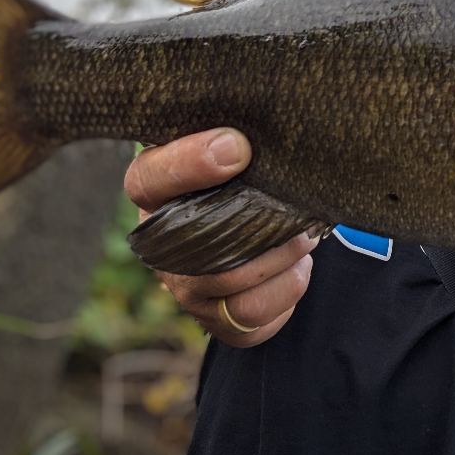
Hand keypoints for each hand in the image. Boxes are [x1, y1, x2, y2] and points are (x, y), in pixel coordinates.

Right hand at [124, 128, 317, 347]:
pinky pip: (249, 324)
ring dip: (281, 265)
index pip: (149, 179)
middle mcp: (161, 243)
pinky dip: (284, 297)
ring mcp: (183, 286)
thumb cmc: (245, 169)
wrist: (254, 211)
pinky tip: (296, 270)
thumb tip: (254, 129)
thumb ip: (238, 130)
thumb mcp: (236, 142)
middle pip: (200, 247)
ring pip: (231, 291)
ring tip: (304, 241)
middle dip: (263, 231)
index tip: (239, 147)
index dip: (190, 164)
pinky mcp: (212, 319)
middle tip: (300, 214)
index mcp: (155, 189)